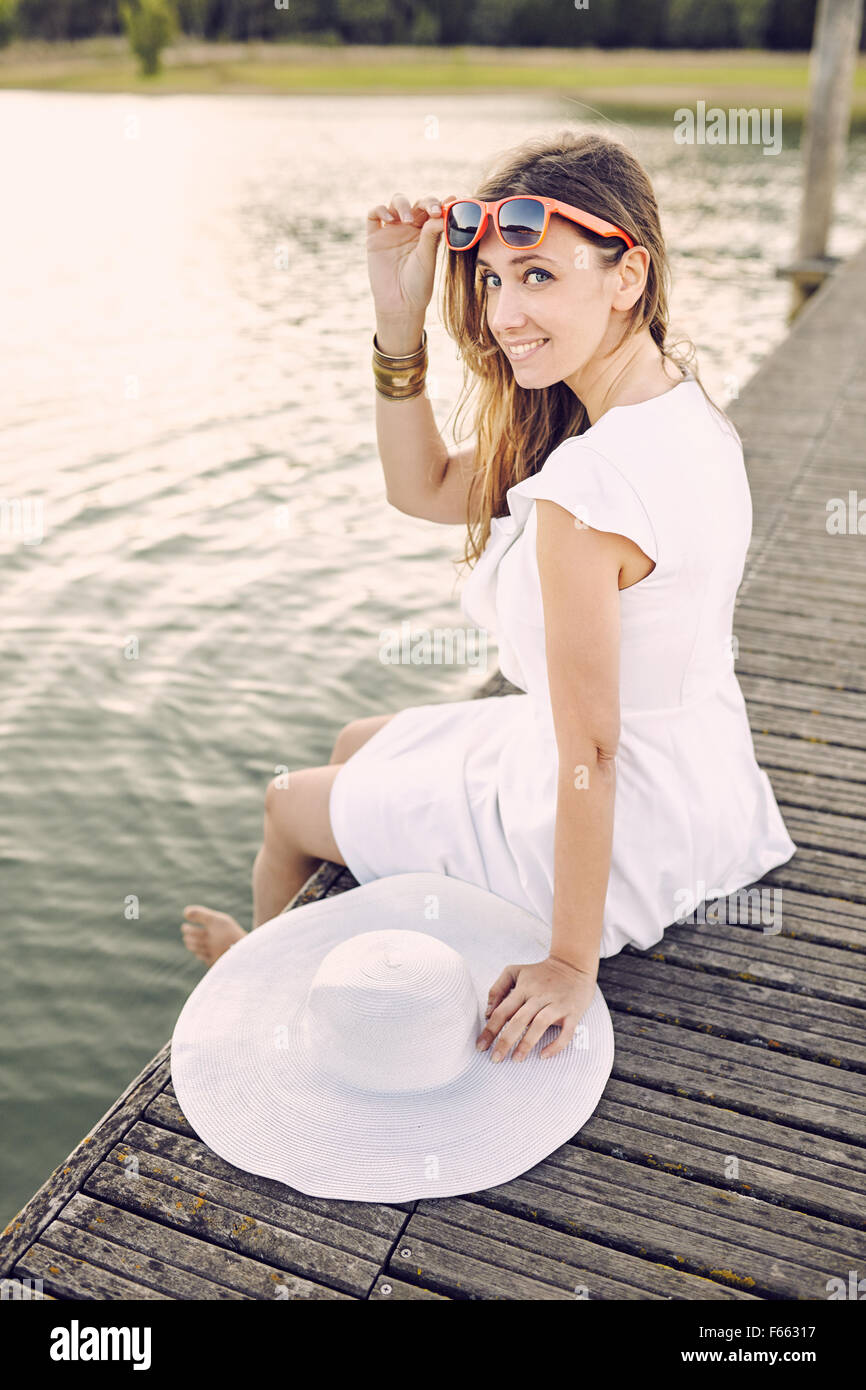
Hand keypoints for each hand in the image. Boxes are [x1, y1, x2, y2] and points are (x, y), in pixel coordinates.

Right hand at [366, 191, 453, 322]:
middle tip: (433, 211)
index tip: (450, 203)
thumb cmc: (418, 284)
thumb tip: (444, 211)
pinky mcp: (374, 238)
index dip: (440, 203)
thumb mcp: (427, 257)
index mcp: (426, 233)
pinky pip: (373, 215)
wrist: (399, 303)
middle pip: (416, 203)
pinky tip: (390, 220)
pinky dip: (380, 210)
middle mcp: (409, 229)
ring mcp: (391, 231)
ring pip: (396, 203)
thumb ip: (432, 233)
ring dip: (403, 205)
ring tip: (408, 220)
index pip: (432, 209)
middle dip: (426, 202)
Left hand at [476, 956, 597, 1061]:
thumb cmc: (541, 972)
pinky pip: (566, 1032)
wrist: (573, 964)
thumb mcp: (515, 972)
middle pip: (519, 1020)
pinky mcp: (572, 1013)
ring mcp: (557, 1005)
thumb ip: (498, 989)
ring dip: (527, 1043)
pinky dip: (555, 1045)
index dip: (490, 1030)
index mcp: (523, 988)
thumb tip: (488, 1013)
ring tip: (516, 1059)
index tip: (481, 1046)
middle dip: (505, 1041)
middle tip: (495, 1059)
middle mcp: (539, 996)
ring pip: (540, 1025)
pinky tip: (543, 1055)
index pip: (502, 1011)